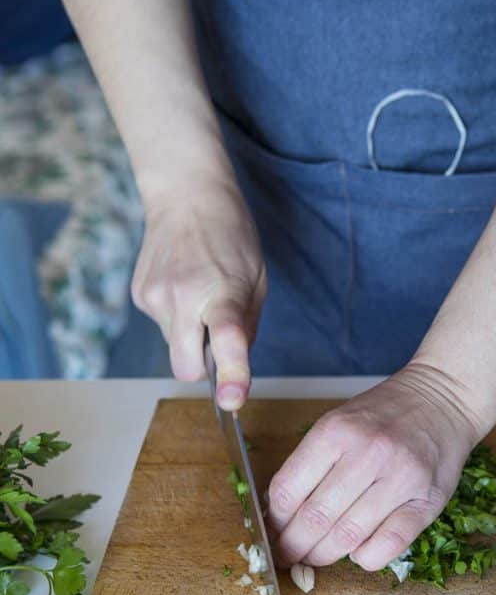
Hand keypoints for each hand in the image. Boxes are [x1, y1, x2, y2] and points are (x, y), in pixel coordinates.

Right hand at [132, 174, 265, 409]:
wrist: (186, 195)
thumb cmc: (231, 237)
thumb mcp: (256, 280)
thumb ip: (246, 328)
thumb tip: (230, 368)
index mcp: (220, 290)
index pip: (226, 339)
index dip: (230, 374)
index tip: (232, 399)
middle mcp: (180, 296)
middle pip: (185, 368)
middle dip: (202, 369)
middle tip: (219, 342)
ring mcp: (154, 297)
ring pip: (175, 348)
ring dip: (191, 337)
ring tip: (201, 296)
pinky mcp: (140, 296)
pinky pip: (164, 327)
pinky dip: (178, 319)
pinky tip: (183, 288)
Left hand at [268, 364, 491, 570]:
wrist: (443, 400)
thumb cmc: (384, 417)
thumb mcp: (339, 423)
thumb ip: (311, 463)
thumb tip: (280, 513)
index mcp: (335, 431)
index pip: (287, 491)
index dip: (275, 521)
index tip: (274, 532)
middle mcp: (367, 453)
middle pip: (314, 518)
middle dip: (294, 546)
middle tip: (289, 556)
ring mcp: (400, 478)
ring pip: (347, 536)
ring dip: (324, 555)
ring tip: (315, 558)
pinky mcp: (426, 501)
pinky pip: (389, 544)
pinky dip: (366, 558)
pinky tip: (358, 553)